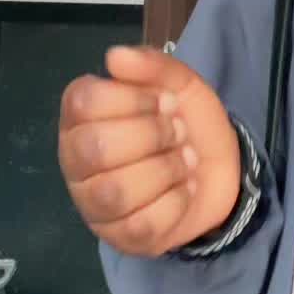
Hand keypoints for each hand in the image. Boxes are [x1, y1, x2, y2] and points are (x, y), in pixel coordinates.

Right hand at [59, 46, 240, 256]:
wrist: (218, 172)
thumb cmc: (184, 123)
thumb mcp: (180, 84)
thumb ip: (153, 65)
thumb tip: (114, 56)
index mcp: (80, 116)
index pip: (84, 102)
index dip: (133, 100)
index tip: (166, 101)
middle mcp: (75, 160)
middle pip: (96, 148)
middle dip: (151, 136)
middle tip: (178, 132)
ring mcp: (93, 204)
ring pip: (116, 191)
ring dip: (165, 170)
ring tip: (185, 160)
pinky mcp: (120, 237)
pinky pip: (142, 223)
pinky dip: (176, 201)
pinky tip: (185, 189)